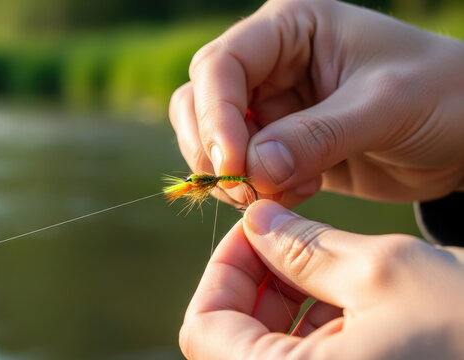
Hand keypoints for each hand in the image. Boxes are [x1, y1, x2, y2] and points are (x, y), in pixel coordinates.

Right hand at [169, 0, 463, 206]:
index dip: (215, 115)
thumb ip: (315, 136)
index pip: (221, 65)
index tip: (233, 164)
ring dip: (231, 173)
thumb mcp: (384, 107)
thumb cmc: (442, 95)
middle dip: (213, 148)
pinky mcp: (280, 144)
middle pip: (199, 101)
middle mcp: (270, 63)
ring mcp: (272, 105)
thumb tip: (253, 169)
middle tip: (244, 189)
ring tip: (274, 192)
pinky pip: (243, 168)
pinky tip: (301, 191)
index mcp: (290, 28)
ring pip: (210, 138)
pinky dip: (258, 188)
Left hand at [180, 200, 463, 359]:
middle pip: (231, 338)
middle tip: (285, 234)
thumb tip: (255, 220)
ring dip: (282, 297)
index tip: (255, 228)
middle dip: (254, 280)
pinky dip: (311, 322)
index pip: (203, 329)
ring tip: (318, 254)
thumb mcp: (381, 270)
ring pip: (266, 348)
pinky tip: (341, 287)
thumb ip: (301, 245)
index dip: (222, 269)